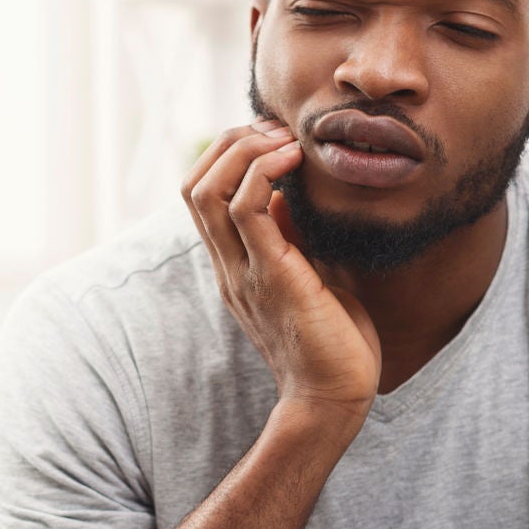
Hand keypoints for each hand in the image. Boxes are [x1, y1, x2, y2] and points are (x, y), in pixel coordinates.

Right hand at [181, 120, 381, 421]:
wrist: (335, 398)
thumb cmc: (333, 344)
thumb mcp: (310, 276)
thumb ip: (291, 239)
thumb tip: (285, 196)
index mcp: (234, 266)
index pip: (202, 195)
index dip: (229, 155)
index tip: (274, 140)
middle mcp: (228, 266)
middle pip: (193, 185)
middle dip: (232, 143)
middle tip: (276, 130)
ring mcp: (242, 271)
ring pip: (207, 191)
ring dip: (243, 150)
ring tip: (283, 139)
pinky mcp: (270, 275)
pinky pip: (246, 209)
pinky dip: (264, 172)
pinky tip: (295, 161)